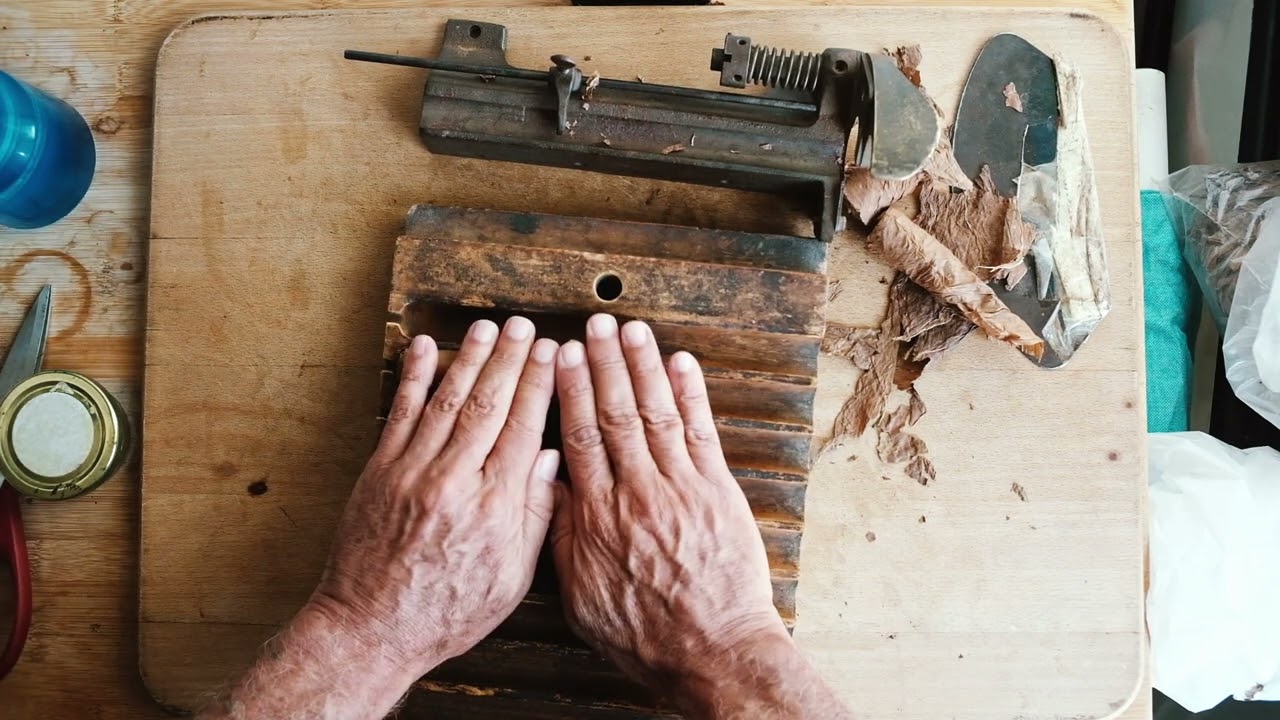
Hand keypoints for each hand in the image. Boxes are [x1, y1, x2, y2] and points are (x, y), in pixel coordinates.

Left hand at [309, 317, 560, 675]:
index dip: (539, 385)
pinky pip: (401, 414)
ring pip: (448, 401)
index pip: (524, 428)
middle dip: (510, 360)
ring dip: (469, 359)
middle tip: (525, 327)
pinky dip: (414, 378)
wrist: (372, 629)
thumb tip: (548, 458)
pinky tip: (425, 348)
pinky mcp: (380, 473)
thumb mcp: (511, 579)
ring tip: (488, 328)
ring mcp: (413, 473)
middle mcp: (455, 482)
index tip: (551, 355)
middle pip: (489, 405)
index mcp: (495, 508)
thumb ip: (533, 516)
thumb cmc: (447, 612)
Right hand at [549, 314, 786, 687]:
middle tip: (593, 326)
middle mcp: (635, 492)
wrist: (709, 649)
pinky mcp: (717, 492)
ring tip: (630, 329)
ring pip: (655, 413)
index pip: (577, 437)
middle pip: (614, 414)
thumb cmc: (643, 631)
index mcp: (597, 517)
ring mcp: (680, 488)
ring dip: (642, 366)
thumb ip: (561, 538)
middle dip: (603, 364)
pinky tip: (679, 362)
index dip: (570, 392)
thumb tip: (544, 490)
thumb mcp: (580, 595)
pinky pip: (700, 432)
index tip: (562, 358)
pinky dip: (690, 394)